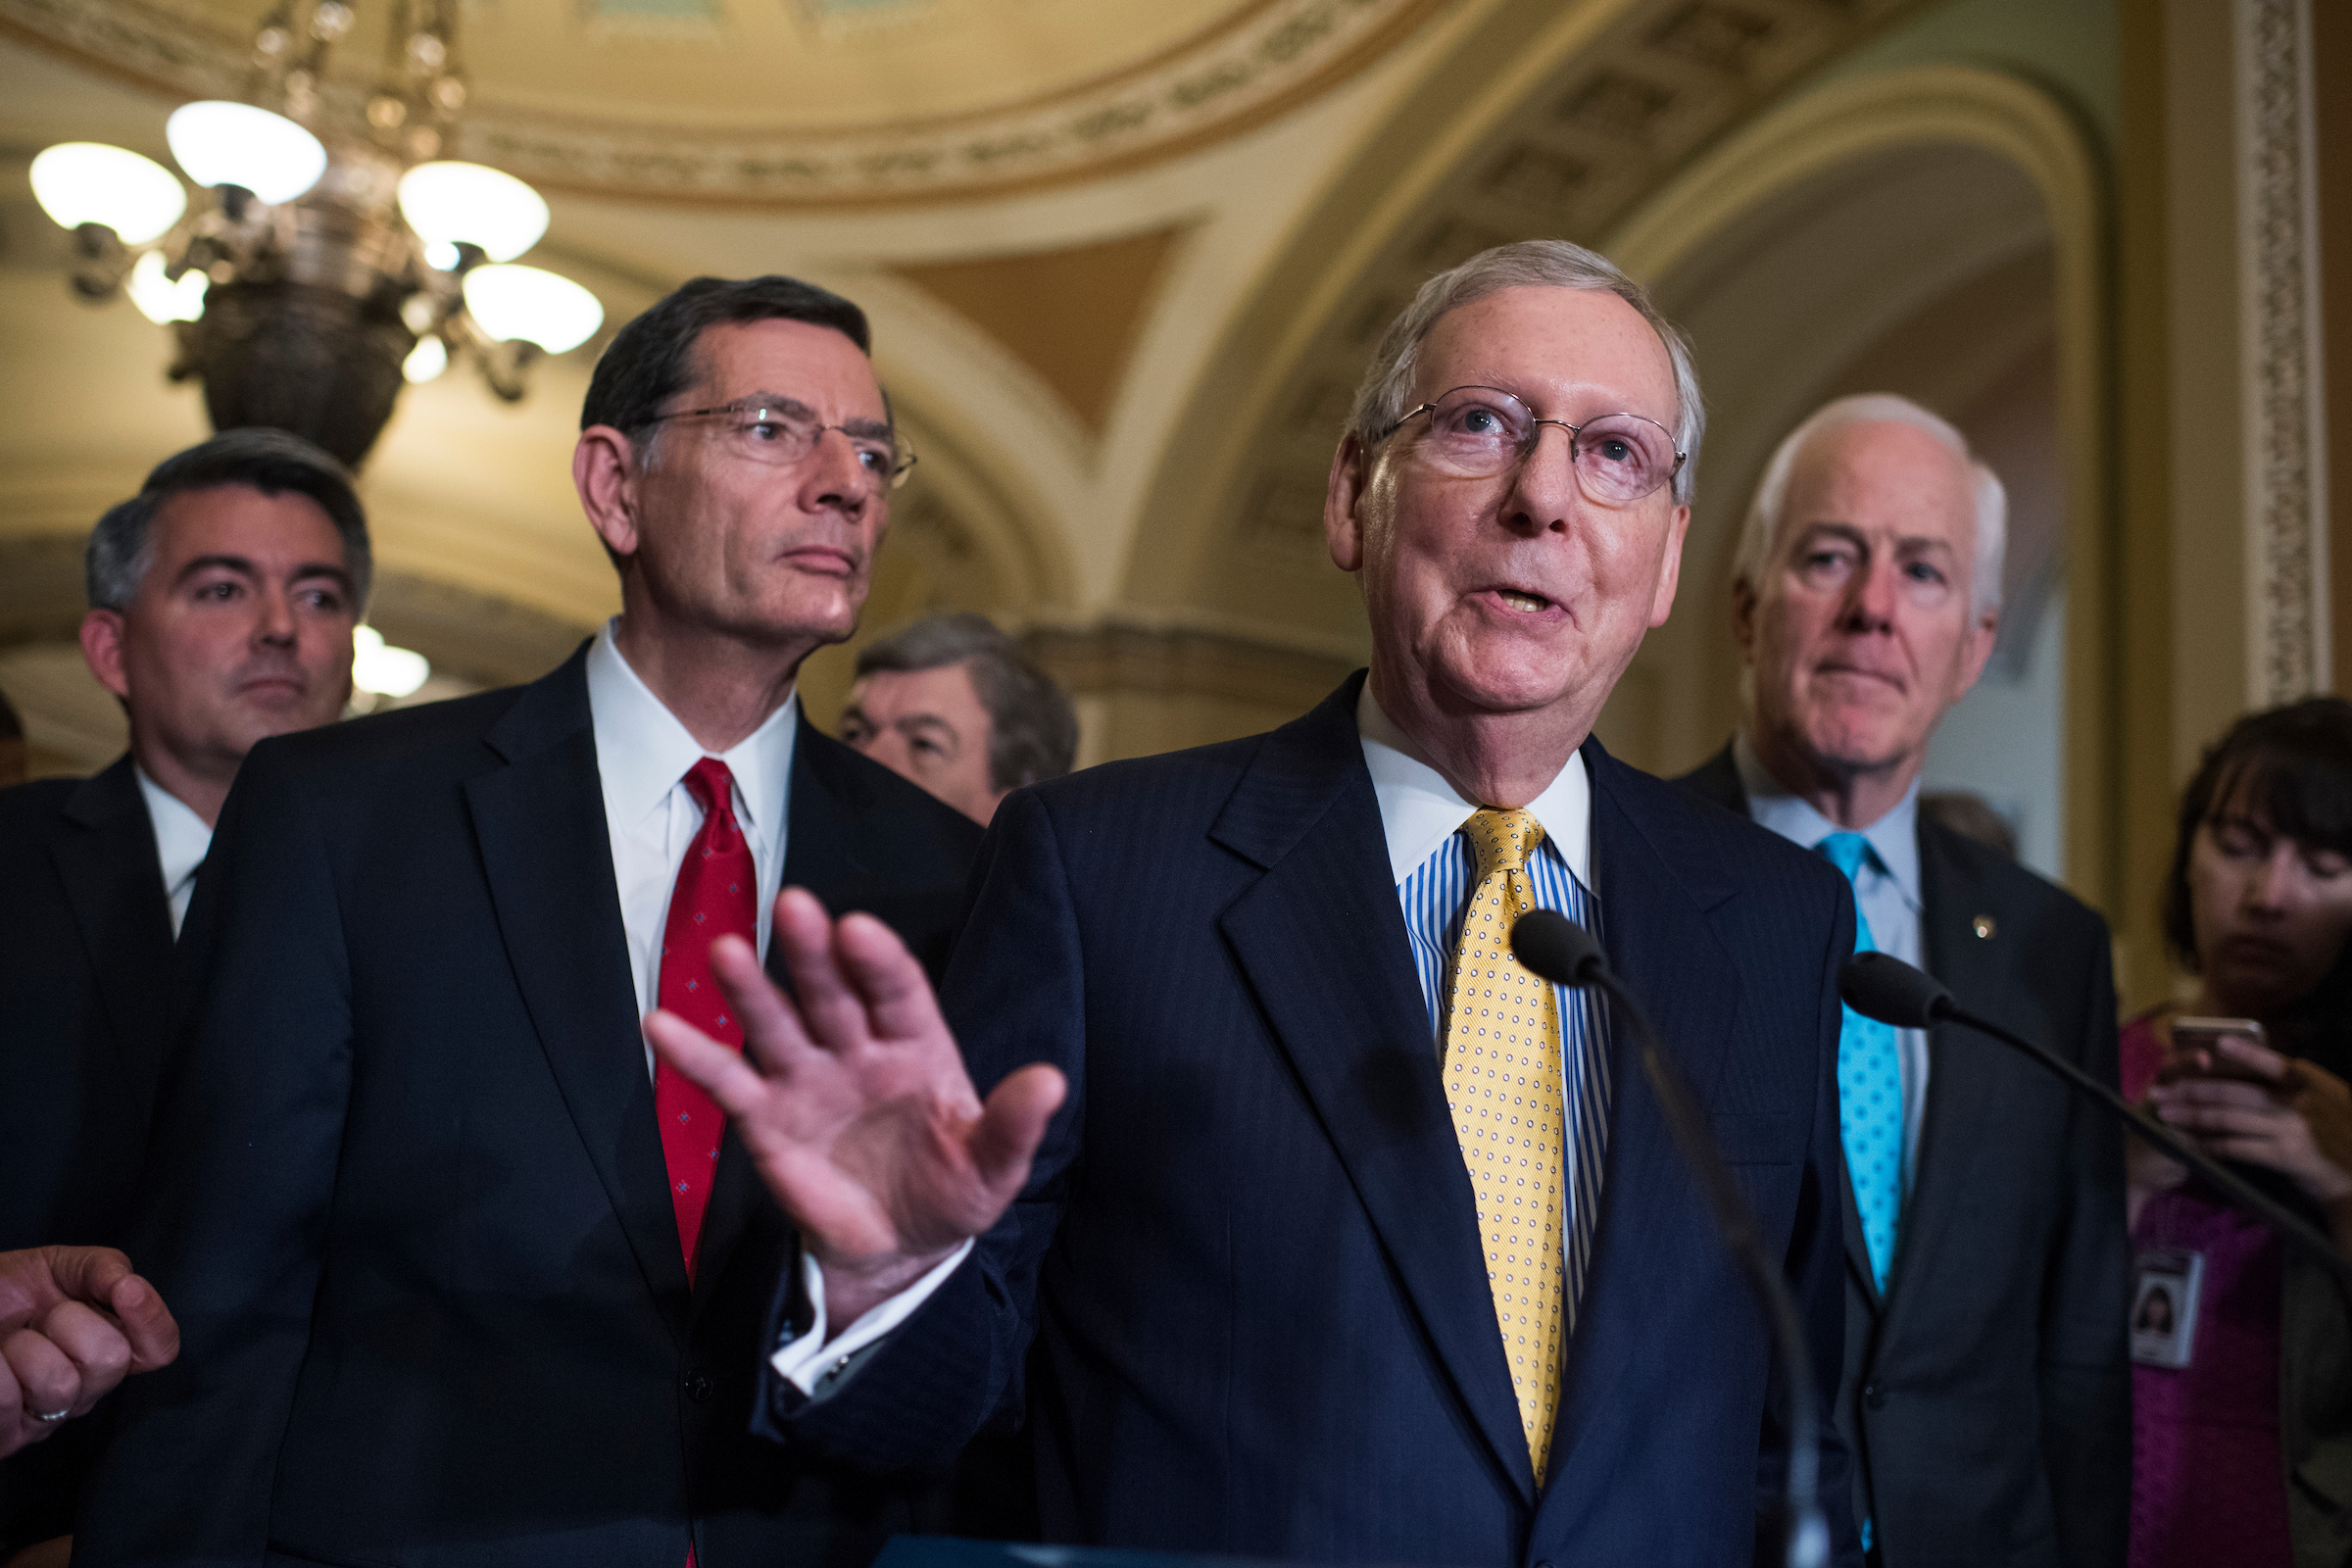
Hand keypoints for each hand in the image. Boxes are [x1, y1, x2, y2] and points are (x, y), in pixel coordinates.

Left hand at [0, 1246, 179, 1457]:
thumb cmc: (9, 1291)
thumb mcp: (61, 1266)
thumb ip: (103, 1268)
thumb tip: (129, 1285)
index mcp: (110, 1348)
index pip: (159, 1349)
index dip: (152, 1321)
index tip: (126, 1290)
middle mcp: (85, 1391)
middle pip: (112, 1361)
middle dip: (70, 1322)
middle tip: (40, 1317)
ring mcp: (45, 1420)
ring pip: (60, 1385)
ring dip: (24, 1347)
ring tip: (7, 1342)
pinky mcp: (5, 1440)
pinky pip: (7, 1404)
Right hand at [645, 887, 1065, 1330]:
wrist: (898, 1247)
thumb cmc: (951, 1190)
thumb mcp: (993, 1166)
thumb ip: (1014, 1124)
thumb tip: (1053, 1081)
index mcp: (918, 1047)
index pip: (898, 991)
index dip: (879, 960)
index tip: (858, 928)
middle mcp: (858, 1049)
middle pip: (832, 991)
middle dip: (812, 953)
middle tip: (796, 907)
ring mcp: (808, 1078)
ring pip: (776, 1023)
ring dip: (750, 989)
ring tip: (725, 953)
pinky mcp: (766, 1118)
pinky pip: (727, 1081)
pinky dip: (694, 1054)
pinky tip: (662, 1022)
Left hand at [2148, 1034, 2351, 1236]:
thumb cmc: (2337, 1126)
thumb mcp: (2323, 1094)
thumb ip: (2289, 1081)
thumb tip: (2243, 1062)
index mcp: (2307, 1081)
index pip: (2273, 1063)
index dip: (2245, 1052)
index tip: (2218, 1043)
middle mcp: (2298, 1102)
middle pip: (2234, 1093)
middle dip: (2191, 1090)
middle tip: (2160, 1090)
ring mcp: (2291, 1129)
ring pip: (2229, 1119)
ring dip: (2192, 1116)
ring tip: (2166, 1114)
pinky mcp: (2285, 1156)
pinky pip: (2238, 1147)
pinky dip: (2211, 1143)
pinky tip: (2192, 1141)